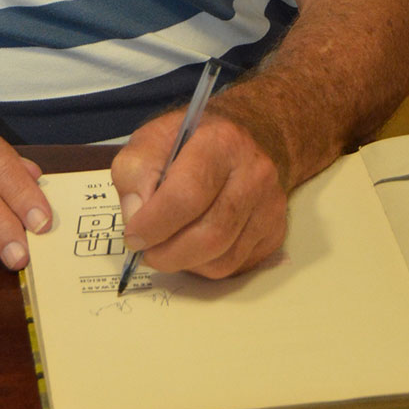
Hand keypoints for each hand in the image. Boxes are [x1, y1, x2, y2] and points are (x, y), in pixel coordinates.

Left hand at [111, 106, 287, 279]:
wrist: (231, 144)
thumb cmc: (185, 144)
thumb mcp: (149, 142)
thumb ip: (134, 174)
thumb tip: (137, 218)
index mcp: (221, 142)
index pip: (187, 196)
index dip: (155, 224)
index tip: (133, 236)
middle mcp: (255, 173)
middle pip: (210, 235)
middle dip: (168, 253)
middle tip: (146, 252)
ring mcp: (270, 204)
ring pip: (223, 259)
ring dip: (185, 263)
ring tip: (165, 247)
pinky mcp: (275, 231)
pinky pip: (235, 266)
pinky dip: (205, 266)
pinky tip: (192, 245)